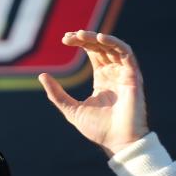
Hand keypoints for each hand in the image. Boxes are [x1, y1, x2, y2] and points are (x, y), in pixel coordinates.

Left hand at [39, 30, 147, 156]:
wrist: (117, 142)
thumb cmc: (98, 129)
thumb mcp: (71, 109)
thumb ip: (57, 93)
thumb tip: (42, 75)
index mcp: (102, 79)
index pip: (92, 52)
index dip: (80, 42)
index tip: (64, 39)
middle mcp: (114, 73)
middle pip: (101, 46)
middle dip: (85, 38)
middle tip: (69, 36)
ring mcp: (124, 73)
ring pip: (113, 46)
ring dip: (98, 37)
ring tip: (81, 34)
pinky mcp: (133, 76)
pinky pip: (126, 53)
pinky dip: (115, 43)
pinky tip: (100, 37)